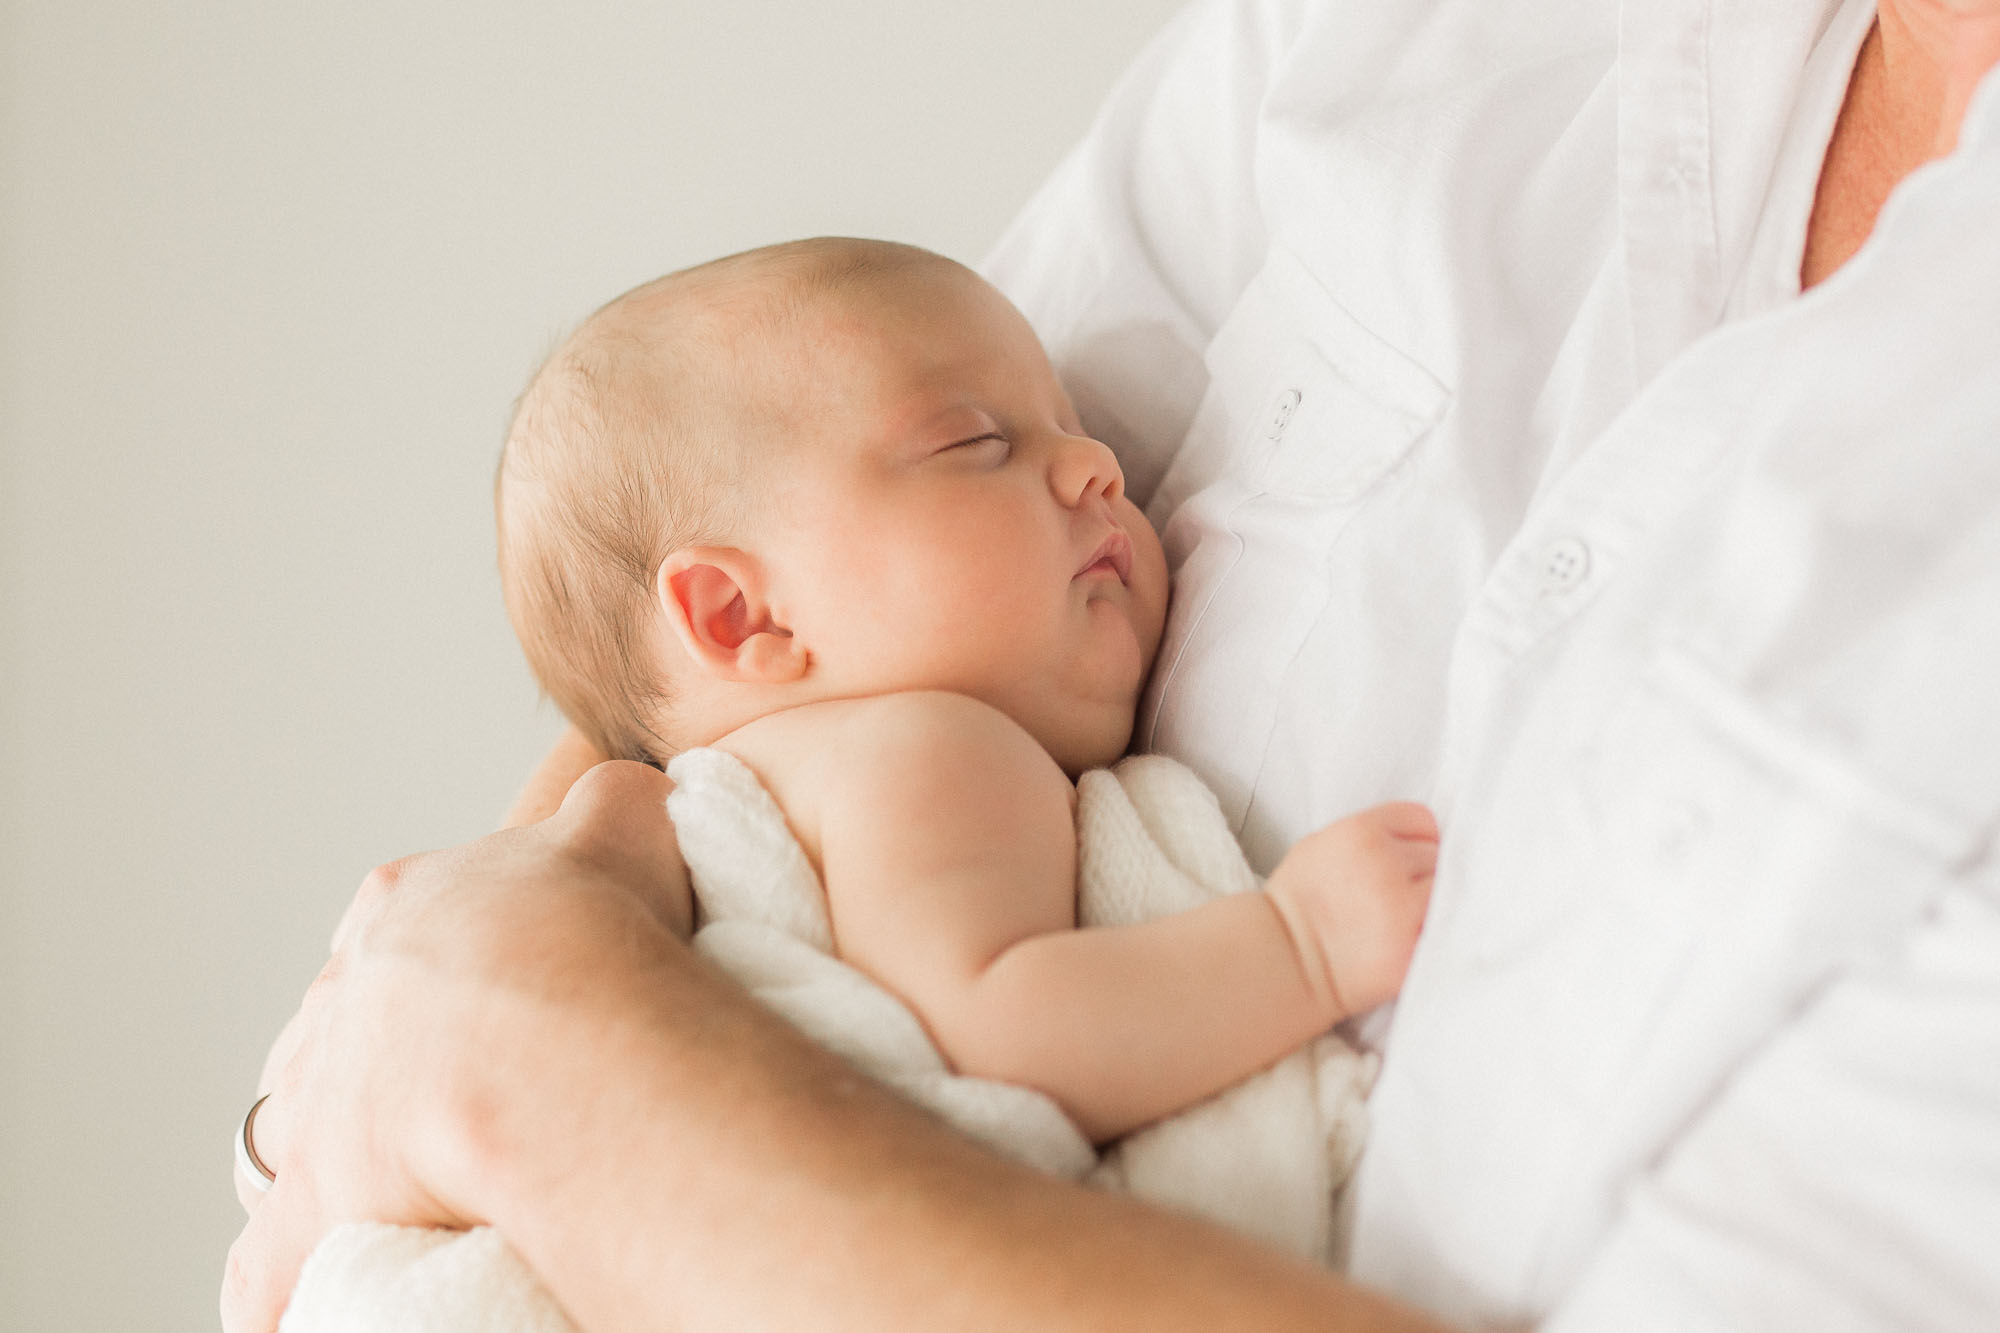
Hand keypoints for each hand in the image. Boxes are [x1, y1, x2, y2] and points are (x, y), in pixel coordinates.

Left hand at [221, 761, 690, 1332]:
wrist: (553, 1033)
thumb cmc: (593, 930)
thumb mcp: (620, 822)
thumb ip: (616, 805)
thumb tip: (636, 796)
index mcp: (405, 905)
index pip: (395, 924)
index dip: (437, 961)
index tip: (481, 990)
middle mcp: (343, 1001)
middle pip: (340, 1025)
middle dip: (373, 1059)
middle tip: (442, 1094)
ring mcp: (316, 1108)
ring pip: (289, 1133)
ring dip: (326, 1158)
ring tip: (387, 1184)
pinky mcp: (313, 1212)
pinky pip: (276, 1263)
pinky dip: (292, 1281)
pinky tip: (320, 1287)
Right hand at [1264, 802, 1437, 1017]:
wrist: (1284, 961)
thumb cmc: (1299, 904)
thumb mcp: (1322, 845)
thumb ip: (1371, 835)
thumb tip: (1415, 841)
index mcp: (1362, 833)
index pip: (1422, 820)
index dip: (1417, 840)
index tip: (1405, 860)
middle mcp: (1386, 865)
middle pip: (1437, 856)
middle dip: (1423, 874)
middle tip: (1397, 896)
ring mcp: (1402, 909)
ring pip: (1446, 893)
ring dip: (1431, 905)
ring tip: (1401, 919)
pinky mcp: (1412, 949)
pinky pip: (1442, 931)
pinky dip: (1431, 934)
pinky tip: (1406, 939)